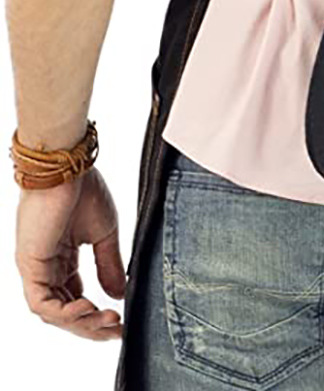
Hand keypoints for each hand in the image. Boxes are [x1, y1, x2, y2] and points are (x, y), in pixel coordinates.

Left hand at [14, 165, 126, 339]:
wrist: (68, 166)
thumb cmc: (83, 189)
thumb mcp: (104, 233)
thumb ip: (109, 265)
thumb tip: (118, 295)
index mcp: (61, 257)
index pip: (75, 297)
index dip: (96, 314)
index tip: (120, 321)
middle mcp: (46, 266)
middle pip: (65, 310)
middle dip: (91, 325)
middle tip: (116, 329)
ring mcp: (36, 268)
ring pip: (53, 312)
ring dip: (81, 322)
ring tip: (107, 319)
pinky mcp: (30, 266)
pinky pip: (42, 303)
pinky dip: (64, 312)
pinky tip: (88, 308)